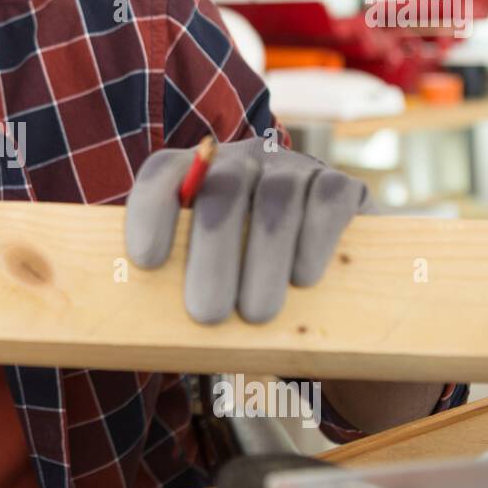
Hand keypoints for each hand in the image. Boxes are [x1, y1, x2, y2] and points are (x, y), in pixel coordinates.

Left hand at [124, 137, 372, 323]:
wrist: (327, 270)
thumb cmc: (245, 280)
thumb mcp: (206, 274)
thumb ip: (176, 282)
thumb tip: (145, 326)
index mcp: (194, 177)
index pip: (162, 175)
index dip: (150, 211)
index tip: (147, 260)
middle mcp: (242, 161)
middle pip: (222, 192)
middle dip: (212, 257)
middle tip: (207, 314)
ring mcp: (293, 168)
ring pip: (277, 198)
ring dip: (263, 261)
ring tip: (256, 314)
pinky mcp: (341, 184)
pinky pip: (327, 200)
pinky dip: (313, 241)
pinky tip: (304, 278)